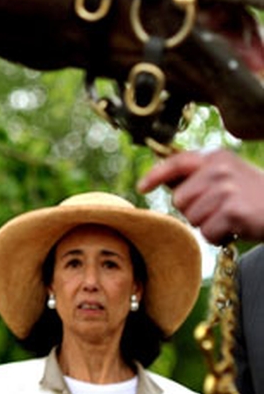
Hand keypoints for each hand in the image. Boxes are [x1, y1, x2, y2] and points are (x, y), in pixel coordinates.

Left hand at [138, 149, 263, 244]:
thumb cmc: (252, 194)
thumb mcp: (227, 174)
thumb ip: (198, 175)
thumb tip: (163, 182)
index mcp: (214, 156)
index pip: (176, 162)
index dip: (155, 175)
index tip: (141, 186)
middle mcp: (218, 168)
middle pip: (179, 200)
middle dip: (194, 211)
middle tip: (218, 210)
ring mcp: (226, 189)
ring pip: (192, 218)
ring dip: (208, 225)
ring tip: (229, 218)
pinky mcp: (233, 211)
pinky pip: (207, 232)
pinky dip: (219, 237)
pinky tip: (235, 228)